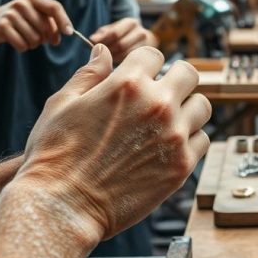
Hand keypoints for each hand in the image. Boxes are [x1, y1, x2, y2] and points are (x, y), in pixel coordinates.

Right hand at [0, 0, 72, 51]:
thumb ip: (50, 22)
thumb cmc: (17, 21)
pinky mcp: (2, 26)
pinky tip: (15, 41)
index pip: (54, 7)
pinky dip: (22, 47)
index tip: (69, 33)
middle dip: (45, 38)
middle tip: (38, 39)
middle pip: (46, 27)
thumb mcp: (33, 16)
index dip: (64, 20)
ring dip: (32, 44)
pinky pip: (22, 45)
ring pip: (35, 38)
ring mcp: (11, 14)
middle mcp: (22, 3)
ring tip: (23, 37)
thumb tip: (66, 32)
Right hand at [18, 45, 210, 241]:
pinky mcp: (182, 166)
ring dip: (187, 109)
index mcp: (128, 83)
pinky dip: (191, 140)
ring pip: (202, 106)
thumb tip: (103, 51)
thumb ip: (89, 74)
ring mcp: (174, 136)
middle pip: (189, 74)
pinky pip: (203, 140)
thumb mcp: (62, 104)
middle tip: (161, 94)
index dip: (144, 64)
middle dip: (175, 79)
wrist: (62, 207)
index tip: (138, 77)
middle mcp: (157, 105)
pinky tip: (170, 146)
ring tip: (168, 122)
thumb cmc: (54, 155)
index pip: (154, 54)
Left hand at [90, 18, 155, 61]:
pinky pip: (129, 62)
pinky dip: (119, 62)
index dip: (102, 39)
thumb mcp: (111, 29)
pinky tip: (115, 61)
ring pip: (124, 55)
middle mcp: (141, 33)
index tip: (92, 43)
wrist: (141, 39)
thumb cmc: (122, 34)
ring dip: (112, 57)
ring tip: (106, 56)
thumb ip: (101, 34)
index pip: (114, 33)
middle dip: (107, 50)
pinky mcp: (145, 57)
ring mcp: (146, 46)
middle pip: (120, 45)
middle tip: (98, 52)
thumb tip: (92, 39)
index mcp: (131, 23)